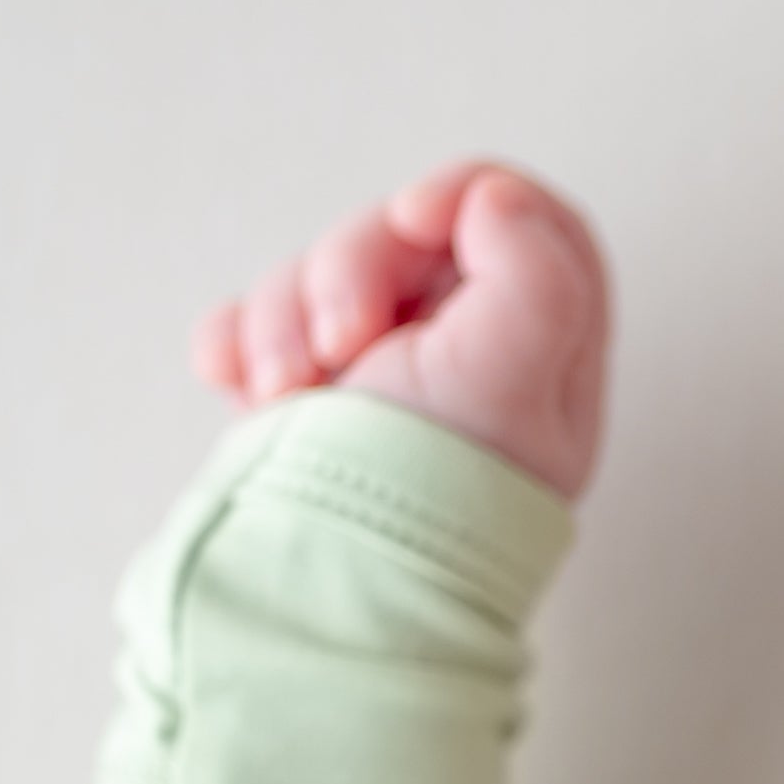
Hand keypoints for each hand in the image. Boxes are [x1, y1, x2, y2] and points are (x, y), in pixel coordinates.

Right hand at [192, 162, 613, 502]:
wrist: (328, 588)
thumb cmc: (426, 490)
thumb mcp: (507, 373)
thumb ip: (535, 270)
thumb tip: (498, 198)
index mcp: (545, 352)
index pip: (525, 219)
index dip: (466, 195)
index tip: (416, 218)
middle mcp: (472, 357)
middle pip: (406, 237)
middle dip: (350, 272)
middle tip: (340, 348)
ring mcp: (386, 376)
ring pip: (324, 276)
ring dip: (286, 319)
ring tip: (285, 393)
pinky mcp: (309, 396)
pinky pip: (260, 324)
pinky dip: (239, 345)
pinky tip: (239, 388)